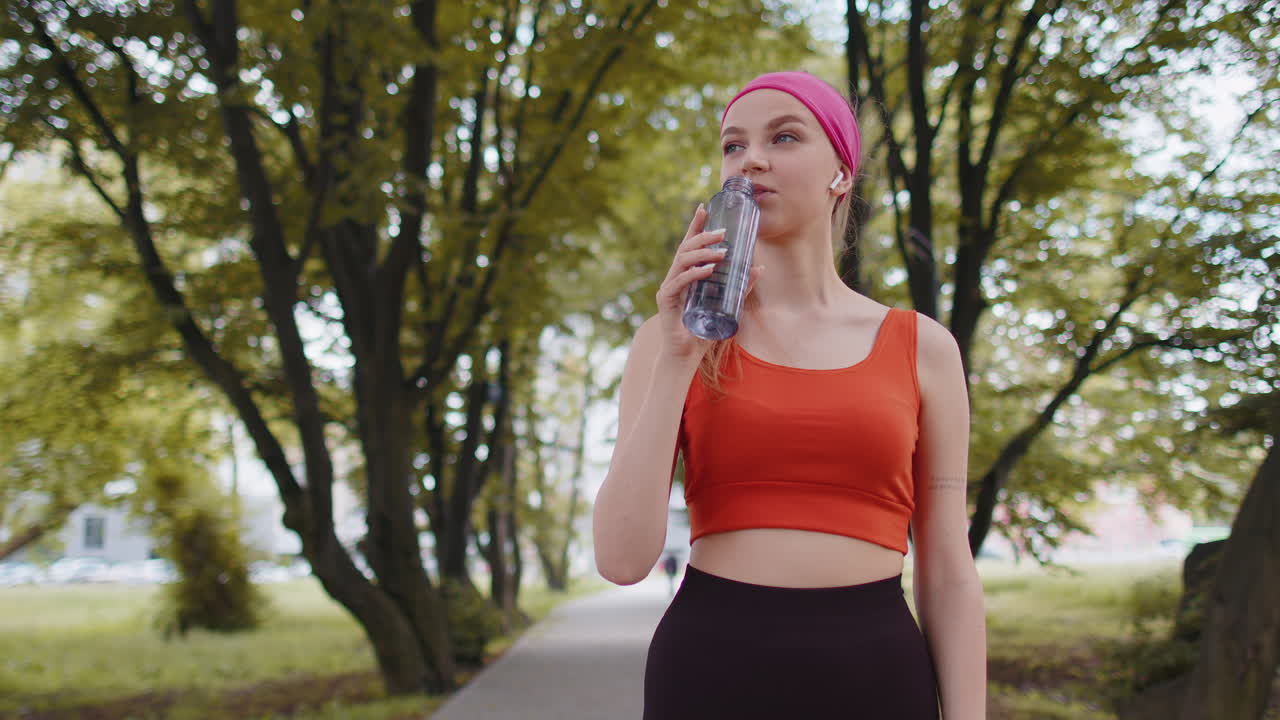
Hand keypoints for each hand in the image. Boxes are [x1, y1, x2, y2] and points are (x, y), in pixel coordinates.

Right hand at [654, 203, 763, 362]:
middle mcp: (675, 277)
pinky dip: (694, 274)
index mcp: (687, 274)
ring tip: (722, 252)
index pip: (690, 244)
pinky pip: (679, 282)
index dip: (696, 225)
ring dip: (702, 254)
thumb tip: (759, 268)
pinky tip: (708, 270)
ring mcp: (669, 288)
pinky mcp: (665, 301)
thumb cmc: (704, 330)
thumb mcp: (727, 305)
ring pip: (682, 261)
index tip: (704, 207)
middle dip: (703, 236)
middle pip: (686, 248)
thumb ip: (740, 287)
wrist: (686, 355)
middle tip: (723, 233)